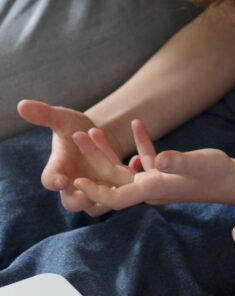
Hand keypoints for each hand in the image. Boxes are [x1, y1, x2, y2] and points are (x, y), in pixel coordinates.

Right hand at [17, 99, 118, 214]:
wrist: (98, 135)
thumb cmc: (74, 127)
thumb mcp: (62, 119)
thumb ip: (45, 114)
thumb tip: (21, 104)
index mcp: (58, 169)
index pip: (50, 180)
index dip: (54, 180)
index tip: (61, 178)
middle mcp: (73, 186)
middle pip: (72, 203)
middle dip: (80, 199)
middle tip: (88, 191)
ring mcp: (93, 191)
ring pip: (98, 204)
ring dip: (107, 196)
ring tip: (116, 182)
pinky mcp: (113, 190)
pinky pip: (121, 194)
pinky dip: (128, 180)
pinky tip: (137, 160)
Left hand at [72, 118, 234, 208]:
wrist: (234, 180)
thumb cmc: (217, 173)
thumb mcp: (199, 163)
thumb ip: (179, 161)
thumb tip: (158, 159)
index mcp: (154, 189)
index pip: (117, 197)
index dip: (95, 191)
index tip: (76, 181)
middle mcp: (151, 188)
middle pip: (114, 178)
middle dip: (93, 160)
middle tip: (76, 138)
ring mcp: (158, 180)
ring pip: (125, 167)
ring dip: (110, 151)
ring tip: (94, 131)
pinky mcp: (166, 172)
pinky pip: (146, 158)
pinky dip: (139, 144)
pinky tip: (137, 125)